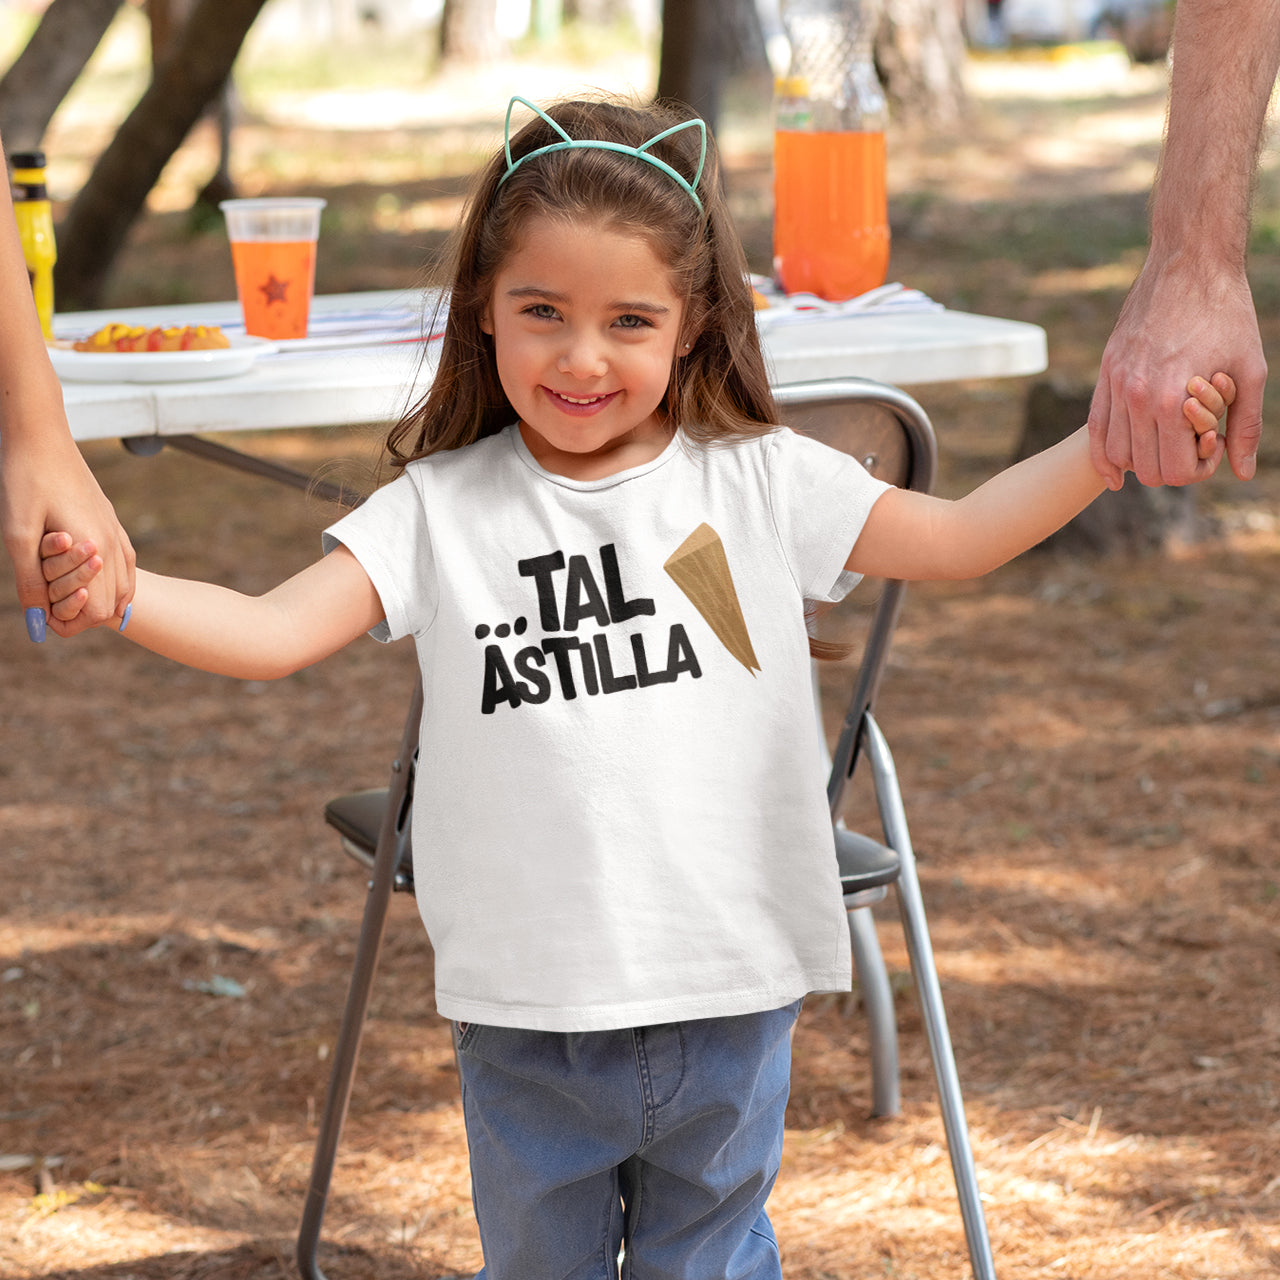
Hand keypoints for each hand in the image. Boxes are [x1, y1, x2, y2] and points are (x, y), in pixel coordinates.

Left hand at [1, 431, 135, 637]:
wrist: (40, 437)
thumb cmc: (25, 482)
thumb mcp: (18, 536)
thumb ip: (31, 582)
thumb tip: (37, 624)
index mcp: (94, 548)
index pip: (99, 611)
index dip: (71, 621)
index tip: (43, 613)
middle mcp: (112, 543)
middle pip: (112, 603)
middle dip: (82, 612)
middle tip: (50, 602)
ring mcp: (116, 531)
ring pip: (123, 586)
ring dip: (98, 597)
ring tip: (68, 594)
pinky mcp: (112, 521)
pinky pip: (126, 564)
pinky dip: (113, 581)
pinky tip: (95, 580)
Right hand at [1088, 256, 1265, 487]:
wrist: (1189, 264)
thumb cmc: (1227, 314)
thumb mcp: (1251, 369)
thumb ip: (1246, 424)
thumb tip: (1243, 472)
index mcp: (1171, 400)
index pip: (1176, 470)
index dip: (1200, 468)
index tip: (1215, 444)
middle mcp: (1137, 398)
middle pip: (1146, 468)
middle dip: (1173, 467)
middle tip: (1194, 443)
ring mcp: (1116, 385)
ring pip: (1118, 454)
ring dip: (1143, 461)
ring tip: (1167, 442)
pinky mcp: (1106, 373)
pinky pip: (1095, 429)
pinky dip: (1104, 457)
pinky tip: (1116, 472)